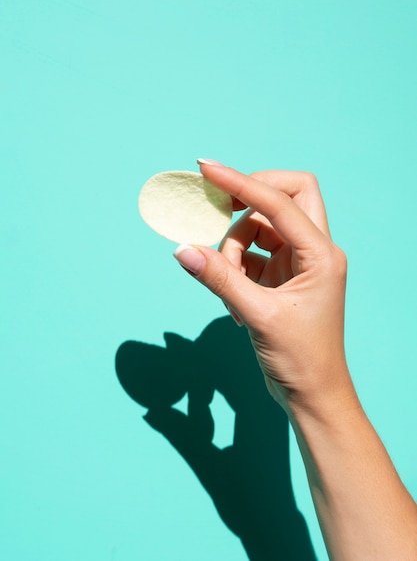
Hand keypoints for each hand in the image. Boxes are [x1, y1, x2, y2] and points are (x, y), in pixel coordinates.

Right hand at [174, 161, 354, 411]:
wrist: (313, 395)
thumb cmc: (300, 359)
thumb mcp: (257, 315)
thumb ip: (219, 278)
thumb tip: (181, 248)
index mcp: (322, 254)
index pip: (280, 202)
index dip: (242, 183)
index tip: (207, 170)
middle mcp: (315, 251)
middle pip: (287, 195)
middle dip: (251, 195)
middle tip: (218, 207)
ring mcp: (300, 263)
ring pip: (263, 227)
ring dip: (235, 246)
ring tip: (228, 284)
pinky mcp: (284, 277)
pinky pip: (254, 253)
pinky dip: (236, 266)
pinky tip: (233, 302)